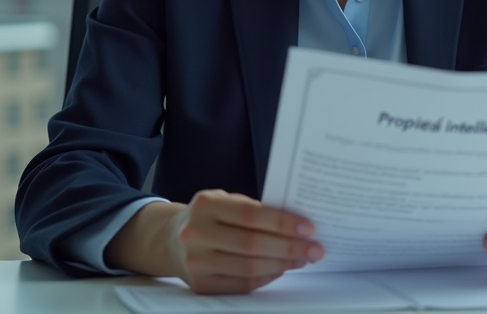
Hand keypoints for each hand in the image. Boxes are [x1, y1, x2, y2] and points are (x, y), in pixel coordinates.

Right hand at [107, 190, 323, 294]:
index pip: (251, 215)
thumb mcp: (224, 200)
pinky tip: (281, 269)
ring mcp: (195, 262)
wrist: (170, 239)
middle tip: (315, 249)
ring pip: (249, 268)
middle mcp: (196, 234)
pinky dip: (267, 277)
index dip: (282, 222)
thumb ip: (254, 209)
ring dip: (283, 264)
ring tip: (302, 259)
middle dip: (290, 248)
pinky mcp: (200, 285)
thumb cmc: (209, 216)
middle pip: (252, 245)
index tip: (309, 227)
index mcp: (205, 205)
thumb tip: (297, 225)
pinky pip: (242, 285)